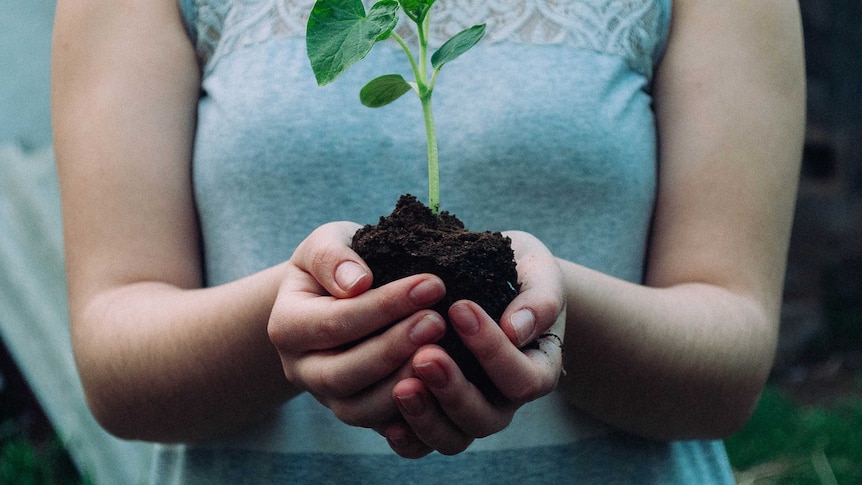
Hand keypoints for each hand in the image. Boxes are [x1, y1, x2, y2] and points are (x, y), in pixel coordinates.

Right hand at [267, 222, 447, 429]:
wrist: (335, 296)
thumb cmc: (337, 264)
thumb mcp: (327, 244)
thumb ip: (333, 256)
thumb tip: (357, 282)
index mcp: (287, 326)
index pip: (334, 322)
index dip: (384, 306)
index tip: (432, 284)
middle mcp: (301, 369)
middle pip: (343, 374)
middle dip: (394, 348)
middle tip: (438, 321)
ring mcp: (328, 398)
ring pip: (360, 410)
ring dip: (404, 383)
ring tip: (444, 353)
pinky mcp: (358, 414)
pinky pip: (382, 428)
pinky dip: (411, 415)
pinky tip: (442, 387)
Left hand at [385, 231, 565, 457]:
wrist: (494, 280)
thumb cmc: (519, 273)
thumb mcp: (538, 273)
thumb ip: (539, 299)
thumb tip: (516, 329)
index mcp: (537, 370)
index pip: (521, 378)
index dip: (492, 350)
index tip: (460, 308)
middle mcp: (504, 401)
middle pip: (484, 418)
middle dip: (453, 389)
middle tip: (425, 354)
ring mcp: (468, 414)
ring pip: (452, 439)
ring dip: (426, 417)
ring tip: (401, 386)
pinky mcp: (436, 417)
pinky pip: (422, 446)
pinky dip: (406, 437)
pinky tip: (387, 419)